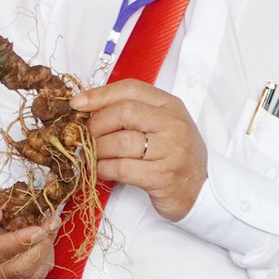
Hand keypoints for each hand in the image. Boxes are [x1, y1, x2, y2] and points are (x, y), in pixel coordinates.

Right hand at [0, 190, 57, 278]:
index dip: (19, 241)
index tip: (39, 228)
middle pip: (17, 269)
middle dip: (39, 246)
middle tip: (52, 223)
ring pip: (31, 275)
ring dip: (46, 251)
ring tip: (51, 226)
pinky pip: (37, 275)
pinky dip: (46, 256)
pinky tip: (46, 237)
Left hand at [71, 80, 207, 221]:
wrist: (201, 189)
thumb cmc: (174, 154)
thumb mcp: (160, 124)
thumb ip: (132, 112)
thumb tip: (87, 107)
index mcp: (170, 105)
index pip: (130, 89)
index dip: (99, 94)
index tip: (77, 104)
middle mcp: (173, 124)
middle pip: (123, 112)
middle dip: (96, 124)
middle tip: (85, 136)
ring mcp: (170, 151)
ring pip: (120, 141)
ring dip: (97, 149)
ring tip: (92, 155)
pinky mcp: (162, 177)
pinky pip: (122, 168)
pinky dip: (103, 168)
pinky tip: (100, 170)